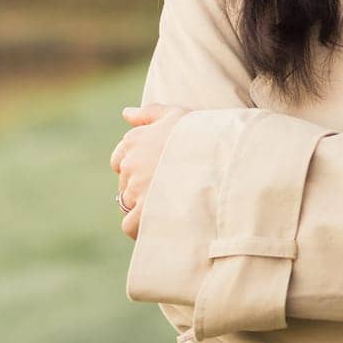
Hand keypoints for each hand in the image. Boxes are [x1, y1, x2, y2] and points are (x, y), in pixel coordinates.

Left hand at [112, 103, 190, 240]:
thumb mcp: (178, 115)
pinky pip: (130, 225)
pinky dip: (141, 228)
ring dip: (143, 208)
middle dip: (141, 188)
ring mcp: (136, 188)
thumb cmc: (203, 135)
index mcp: (134, 140)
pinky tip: (161, 224)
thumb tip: (126, 113)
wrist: (223, 158)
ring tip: (171, 207)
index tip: (160, 172)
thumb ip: (150, 113)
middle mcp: (130, 163)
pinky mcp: (144, 211)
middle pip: (124, 184)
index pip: (119, 159)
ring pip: (127, 205)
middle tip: (171, 190)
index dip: (138, 168)